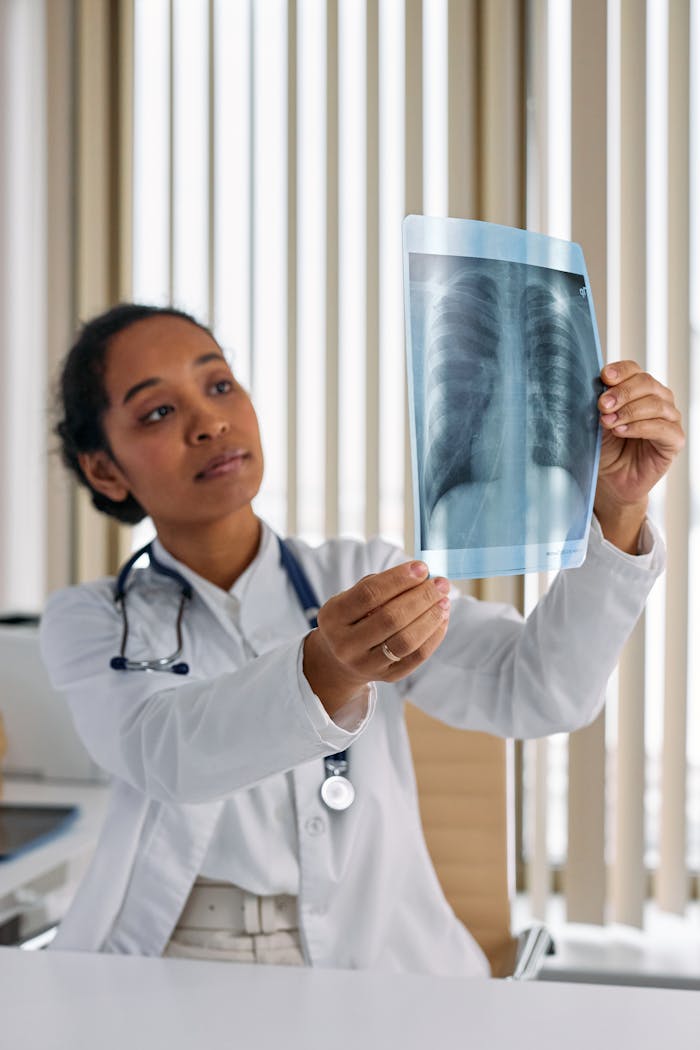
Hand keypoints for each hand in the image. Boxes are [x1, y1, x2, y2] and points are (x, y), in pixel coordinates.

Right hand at [303, 562, 450, 716]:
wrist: (338, 660)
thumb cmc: (352, 618)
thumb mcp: (351, 598)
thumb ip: (380, 585)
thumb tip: (420, 575)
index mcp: (333, 617)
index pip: (369, 594)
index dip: (398, 579)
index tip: (421, 568)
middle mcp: (346, 644)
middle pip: (391, 618)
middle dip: (421, 597)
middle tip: (440, 583)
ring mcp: (366, 665)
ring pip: (406, 641)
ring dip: (430, 618)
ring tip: (444, 601)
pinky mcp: (388, 677)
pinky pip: (417, 657)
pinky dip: (434, 636)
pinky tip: (442, 619)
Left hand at [595, 360, 684, 551]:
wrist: (610, 481)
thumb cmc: (605, 449)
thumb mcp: (596, 422)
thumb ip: (599, 404)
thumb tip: (595, 386)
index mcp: (638, 390)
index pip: (634, 370)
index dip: (620, 371)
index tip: (603, 377)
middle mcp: (658, 400)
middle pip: (646, 383)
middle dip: (622, 392)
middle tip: (602, 405)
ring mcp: (669, 420)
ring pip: (656, 404)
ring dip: (629, 411)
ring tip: (608, 422)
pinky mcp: (674, 441)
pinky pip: (662, 428)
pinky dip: (640, 427)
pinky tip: (622, 432)